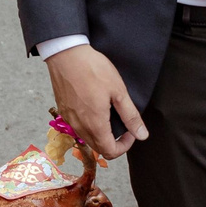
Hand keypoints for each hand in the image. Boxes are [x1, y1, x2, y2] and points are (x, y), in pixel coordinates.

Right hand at [45, 44, 148, 158]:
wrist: (66, 54)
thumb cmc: (93, 69)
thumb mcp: (118, 91)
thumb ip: (130, 116)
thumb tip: (142, 135)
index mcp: (95, 124)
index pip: (110, 152)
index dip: (124, 147)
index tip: (130, 132)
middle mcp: (79, 126)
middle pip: (98, 148)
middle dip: (113, 142)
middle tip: (123, 124)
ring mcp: (69, 119)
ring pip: (87, 138)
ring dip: (101, 135)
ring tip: (109, 115)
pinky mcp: (63, 110)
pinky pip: (78, 127)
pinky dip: (89, 126)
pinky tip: (95, 108)